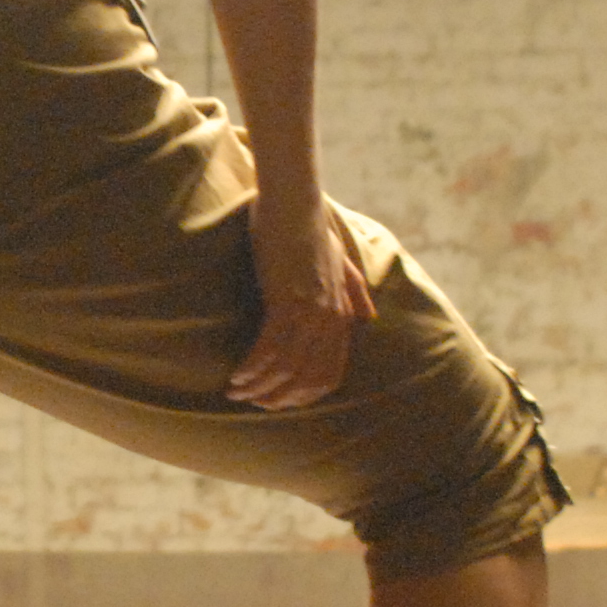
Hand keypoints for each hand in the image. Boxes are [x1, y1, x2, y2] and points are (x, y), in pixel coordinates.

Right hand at [226, 191, 372, 412]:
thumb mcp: (342, 263)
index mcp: (342, 316)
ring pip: (286, 368)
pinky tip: (236, 375)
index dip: (303, 395)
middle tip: (252, 402)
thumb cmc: (311, 230)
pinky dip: (252, 367)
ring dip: (259, 387)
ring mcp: (310, 312)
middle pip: (307, 378)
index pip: (330, 373)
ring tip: (236, 392)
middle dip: (278, 397)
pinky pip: (269, 349)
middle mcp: (330, 320)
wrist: (295, 204)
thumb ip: (355, 292)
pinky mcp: (286, 302)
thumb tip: (370, 316)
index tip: (279, 401)